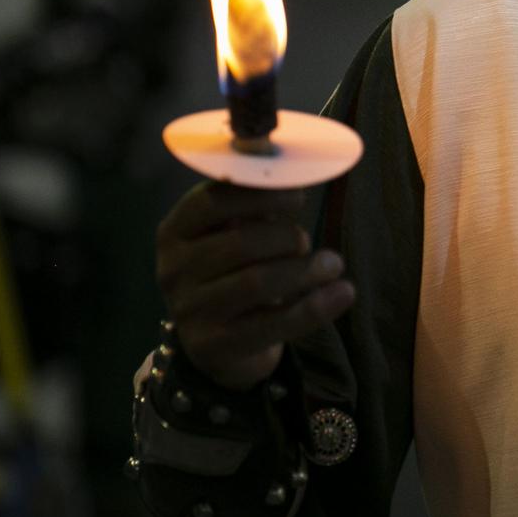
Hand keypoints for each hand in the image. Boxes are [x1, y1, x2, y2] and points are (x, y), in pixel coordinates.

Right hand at [155, 182, 355, 390]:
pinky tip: (344, 292)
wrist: (221, 344)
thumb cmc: (235, 273)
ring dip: (306, 269)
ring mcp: (189, 311)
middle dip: (288, 237)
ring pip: (258, 281)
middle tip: (306, 242)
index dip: (262, 194)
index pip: (213, 201)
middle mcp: (173, 271)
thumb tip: (290, 170)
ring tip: (332, 264)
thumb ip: (256, 206)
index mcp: (174, 232)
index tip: (298, 197)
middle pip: (242, 242)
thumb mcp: (236, 234)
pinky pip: (274, 323)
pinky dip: (316, 306)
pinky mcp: (213, 346)